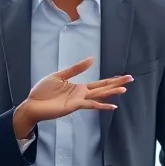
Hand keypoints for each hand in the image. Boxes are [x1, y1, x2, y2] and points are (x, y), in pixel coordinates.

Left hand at [13, 57, 130, 135]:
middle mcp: (82, 94)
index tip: (123, 77)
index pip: (99, 83)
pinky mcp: (74, 105)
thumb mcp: (59, 76)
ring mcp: (79, 100)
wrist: (32, 104)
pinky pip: (90, 104)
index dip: (112, 80)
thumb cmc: (43, 92)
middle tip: (131, 79)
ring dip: (112, 92)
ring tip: (124, 89)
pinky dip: (101, 105)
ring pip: (99, 95)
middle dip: (117, 83)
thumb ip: (76, 69)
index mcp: (79, 87)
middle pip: (103, 88)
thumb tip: (91, 60)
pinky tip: (112, 106)